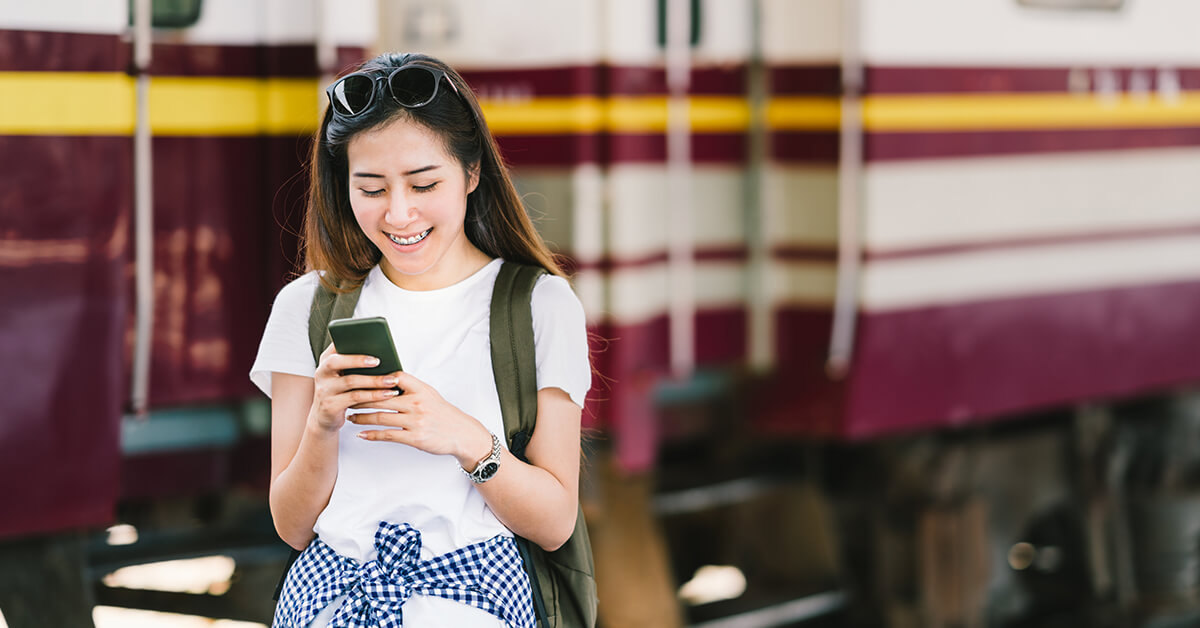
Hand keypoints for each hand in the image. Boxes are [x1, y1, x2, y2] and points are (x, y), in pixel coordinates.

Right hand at [308, 344, 401, 432]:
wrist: (324, 417)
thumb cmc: (340, 391)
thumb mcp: (342, 375)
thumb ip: (354, 363)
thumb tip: (382, 350)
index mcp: (326, 361)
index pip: (334, 345)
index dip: (348, 341)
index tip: (366, 339)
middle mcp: (321, 373)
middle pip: (337, 362)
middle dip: (358, 360)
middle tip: (378, 360)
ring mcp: (324, 390)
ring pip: (350, 381)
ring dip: (374, 381)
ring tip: (392, 380)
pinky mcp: (331, 406)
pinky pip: (355, 398)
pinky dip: (373, 396)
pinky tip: (387, 394)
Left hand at [348, 371, 493, 466]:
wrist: (461, 434)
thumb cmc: (442, 413)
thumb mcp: (429, 394)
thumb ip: (410, 387)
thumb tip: (384, 379)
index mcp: (421, 389)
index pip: (394, 377)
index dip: (374, 377)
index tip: (357, 376)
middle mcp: (418, 403)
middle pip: (381, 397)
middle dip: (360, 398)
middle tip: (346, 397)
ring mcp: (415, 421)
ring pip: (380, 417)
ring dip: (361, 417)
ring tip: (350, 416)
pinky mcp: (414, 438)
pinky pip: (387, 435)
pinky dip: (371, 435)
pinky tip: (361, 434)